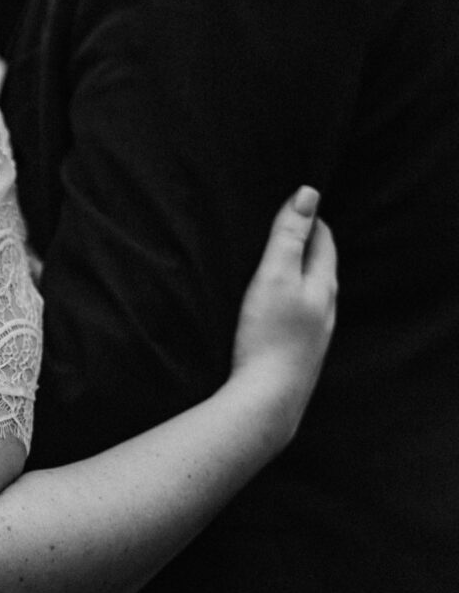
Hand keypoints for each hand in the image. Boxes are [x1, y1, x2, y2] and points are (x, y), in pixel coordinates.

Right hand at [231, 186, 337, 442]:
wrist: (266, 400)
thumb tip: (309, 193)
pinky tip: (272, 315)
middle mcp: (326, 311)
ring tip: (275, 270)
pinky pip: (298, 321)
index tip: (290, 208)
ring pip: (310, 297)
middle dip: (305, 247)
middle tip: (282, 232)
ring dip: (296, 279)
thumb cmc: (268, 336)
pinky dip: (288, 306)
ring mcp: (314, 337)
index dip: (309, 220)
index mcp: (324, 286)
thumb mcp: (274, 276)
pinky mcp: (298, 358)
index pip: (323, 239)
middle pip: (320, 268)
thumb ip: (289, 236)